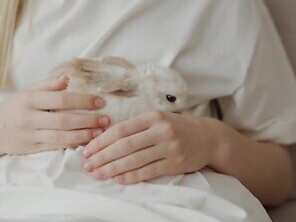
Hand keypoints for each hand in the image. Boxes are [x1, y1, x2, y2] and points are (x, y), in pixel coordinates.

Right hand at [0, 75, 109, 156]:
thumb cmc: (15, 108)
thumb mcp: (28, 92)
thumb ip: (48, 84)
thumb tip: (67, 76)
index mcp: (31, 99)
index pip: (62, 99)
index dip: (83, 100)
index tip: (101, 101)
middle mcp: (30, 117)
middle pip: (64, 119)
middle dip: (88, 120)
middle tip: (106, 119)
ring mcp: (30, 135)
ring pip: (61, 137)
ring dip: (83, 135)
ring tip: (100, 133)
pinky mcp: (31, 149)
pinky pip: (55, 147)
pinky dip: (72, 145)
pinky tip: (86, 142)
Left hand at [81, 112, 222, 183]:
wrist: (209, 138)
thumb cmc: (177, 128)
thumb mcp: (159, 119)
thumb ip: (136, 126)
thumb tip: (105, 137)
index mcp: (153, 116)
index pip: (121, 129)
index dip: (101, 140)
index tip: (87, 149)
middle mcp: (161, 130)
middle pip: (125, 145)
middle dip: (103, 156)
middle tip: (87, 165)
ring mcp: (170, 147)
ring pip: (135, 160)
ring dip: (113, 168)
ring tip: (97, 174)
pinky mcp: (176, 163)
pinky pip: (149, 171)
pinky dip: (132, 176)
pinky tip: (118, 179)